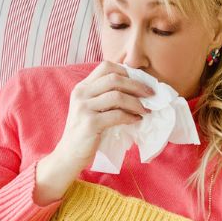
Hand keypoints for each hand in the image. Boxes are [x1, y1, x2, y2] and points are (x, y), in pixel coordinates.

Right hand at [53, 60, 153, 177]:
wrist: (70, 153)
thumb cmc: (86, 131)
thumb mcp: (92, 108)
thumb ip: (106, 96)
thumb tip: (137, 89)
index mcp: (83, 87)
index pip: (106, 67)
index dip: (127, 71)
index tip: (142, 82)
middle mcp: (81, 93)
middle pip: (114, 79)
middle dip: (137, 85)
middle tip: (151, 95)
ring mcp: (84, 108)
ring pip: (117, 96)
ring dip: (136, 103)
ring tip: (145, 110)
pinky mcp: (90, 123)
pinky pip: (117, 115)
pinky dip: (131, 116)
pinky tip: (137, 120)